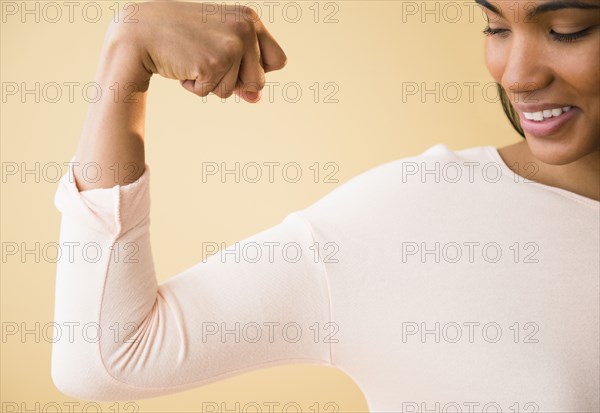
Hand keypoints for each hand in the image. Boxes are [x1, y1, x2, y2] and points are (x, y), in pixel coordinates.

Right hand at [109, 1, 287, 101]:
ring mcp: (231, 45)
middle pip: (259, 82)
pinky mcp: (213, 63)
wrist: (141, 30)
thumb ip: (242, 70)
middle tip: (208, 58)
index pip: (278, 61)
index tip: (234, 62)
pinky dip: (196, 88)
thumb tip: (256, 99)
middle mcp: (245, 29)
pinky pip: (212, 93)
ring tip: (194, 59)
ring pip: (235, 90)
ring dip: (212, 84)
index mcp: (251, 19)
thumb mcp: (219, 47)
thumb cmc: (182, 39)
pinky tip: (184, 65)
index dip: (257, 70)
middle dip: (234, 82)